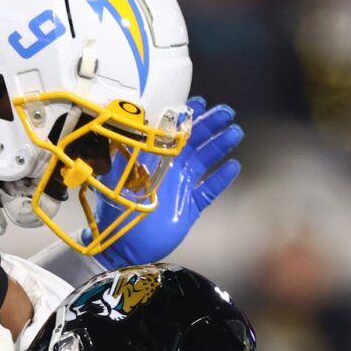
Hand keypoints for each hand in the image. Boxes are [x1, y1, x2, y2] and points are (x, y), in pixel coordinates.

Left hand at [96, 97, 242, 269]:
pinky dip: (221, 178)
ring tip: (234, 132)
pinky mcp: (191, 207)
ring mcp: (182, 187)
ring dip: (220, 146)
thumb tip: (121, 133)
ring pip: (205, 161)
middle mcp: (169, 170)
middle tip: (226, 112)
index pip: (171, 134)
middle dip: (210, 125)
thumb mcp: (115, 182)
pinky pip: (209, 189)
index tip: (199, 102)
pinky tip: (233, 166)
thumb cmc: (116, 215)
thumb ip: (121, 158)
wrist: (124, 247)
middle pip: (194, 142)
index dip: (185, 118)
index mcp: (152, 162)